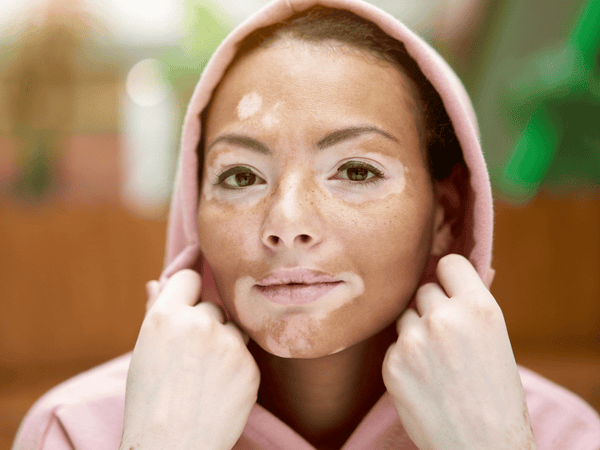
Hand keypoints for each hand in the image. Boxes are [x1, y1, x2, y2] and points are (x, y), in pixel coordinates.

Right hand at [120, 270, 259, 449]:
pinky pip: (245, 354)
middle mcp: (198, 323)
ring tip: (204, 376)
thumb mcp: (143, 353)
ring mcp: (228, 344)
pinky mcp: (249, 365)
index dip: (188, 291)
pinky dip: (236, 367)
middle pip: (212, 306)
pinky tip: (219, 389)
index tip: (188, 305)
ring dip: (224, 343)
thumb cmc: (149, 402)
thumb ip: (154, 313)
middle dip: (205, 325)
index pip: (188, 278)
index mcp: (165, 317)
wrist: (172, 449)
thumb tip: (154, 283)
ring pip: (232, 328)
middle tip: (191, 358)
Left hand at [382, 254, 536, 449]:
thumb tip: (458, 273)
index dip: (449, 277)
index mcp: (479, 308)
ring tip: (437, 363)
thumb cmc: (496, 395)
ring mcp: (414, 341)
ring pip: (405, 316)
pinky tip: (423, 381)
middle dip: (432, 308)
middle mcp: (444, 318)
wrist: (481, 446)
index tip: (449, 289)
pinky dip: (403, 359)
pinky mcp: (392, 364)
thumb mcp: (496, 340)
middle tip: (446, 338)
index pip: (449, 264)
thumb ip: (472, 305)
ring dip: (415, 332)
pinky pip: (393, 346)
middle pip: (423, 290)